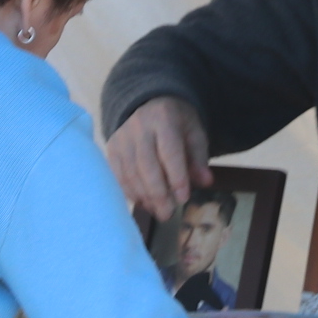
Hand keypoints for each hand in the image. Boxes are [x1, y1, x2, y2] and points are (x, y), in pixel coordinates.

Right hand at [105, 96, 208, 219]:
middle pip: (146, 166)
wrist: (149, 103)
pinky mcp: (111, 148)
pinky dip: (130, 192)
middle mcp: (139, 126)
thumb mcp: (194, 133)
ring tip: (158, 212)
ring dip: (144, 197)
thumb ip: (199, 158)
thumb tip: (205, 182)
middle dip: (158, 193)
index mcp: (164, 119)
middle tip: (168, 213)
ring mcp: (122, 137)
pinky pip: (118, 175)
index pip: (169, 152)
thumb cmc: (176, 122)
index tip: (183, 198)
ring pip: (130, 173)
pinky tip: (143, 203)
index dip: (176, 177)